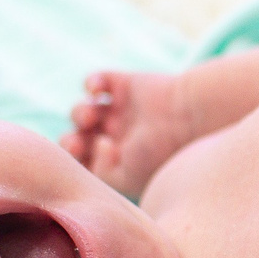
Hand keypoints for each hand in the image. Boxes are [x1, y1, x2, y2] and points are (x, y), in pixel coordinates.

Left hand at [62, 70, 193, 198]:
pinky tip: (96, 91)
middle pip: (78, 138)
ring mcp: (119, 111)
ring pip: (83, 111)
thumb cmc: (160, 152)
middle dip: (71, 140)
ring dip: (79, 113)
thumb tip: (96, 145)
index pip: (82, 163)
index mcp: (118, 162)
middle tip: (79, 141)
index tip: (82, 157)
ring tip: (93, 116)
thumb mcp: (127, 177)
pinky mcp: (124, 86)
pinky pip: (97, 81)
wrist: (187, 117)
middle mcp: (117, 137)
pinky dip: (90, 83)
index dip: (73, 161)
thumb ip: (100, 172)